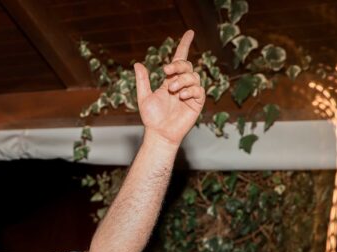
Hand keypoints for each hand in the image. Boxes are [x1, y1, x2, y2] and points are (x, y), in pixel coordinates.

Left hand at [136, 30, 204, 147]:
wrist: (160, 133)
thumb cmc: (152, 118)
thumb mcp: (144, 97)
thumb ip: (143, 81)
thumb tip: (138, 64)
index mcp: (171, 80)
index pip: (180, 59)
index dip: (184, 45)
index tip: (189, 32)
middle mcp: (182, 84)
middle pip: (187, 66)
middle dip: (178, 65)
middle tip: (166, 71)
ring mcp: (190, 93)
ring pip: (193, 76)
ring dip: (182, 80)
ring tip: (172, 90)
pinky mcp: (197, 102)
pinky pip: (198, 90)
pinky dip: (190, 90)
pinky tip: (181, 96)